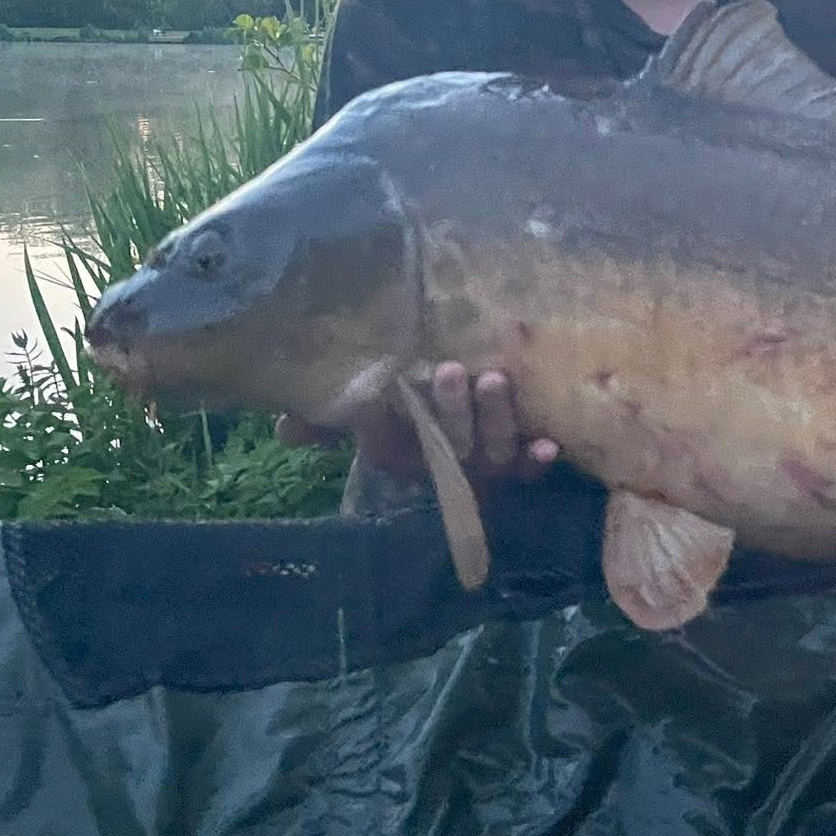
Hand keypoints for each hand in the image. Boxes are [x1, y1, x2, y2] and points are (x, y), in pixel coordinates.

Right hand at [275, 362, 558, 484]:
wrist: (445, 393)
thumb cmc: (397, 400)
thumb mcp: (355, 401)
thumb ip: (323, 415)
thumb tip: (285, 428)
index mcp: (399, 452)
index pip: (386, 449)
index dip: (381, 429)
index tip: (377, 398)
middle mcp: (442, 459)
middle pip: (447, 446)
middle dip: (451, 411)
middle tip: (452, 369)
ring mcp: (481, 461)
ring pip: (491, 452)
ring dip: (495, 421)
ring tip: (494, 380)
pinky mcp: (517, 456)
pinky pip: (527, 466)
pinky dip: (537, 459)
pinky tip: (550, 444)